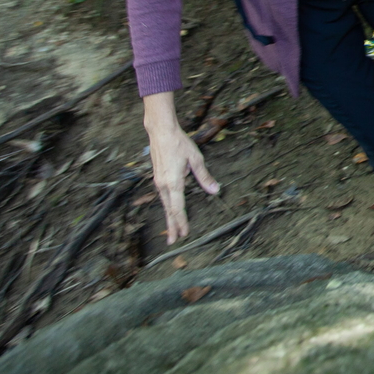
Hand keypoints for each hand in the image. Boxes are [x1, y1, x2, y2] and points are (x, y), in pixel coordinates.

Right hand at [146, 117, 220, 244]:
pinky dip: (167, 207)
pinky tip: (169, 211)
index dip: (181, 222)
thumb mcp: (196, 159)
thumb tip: (215, 191)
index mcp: (173, 182)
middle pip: (168, 210)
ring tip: (172, 231)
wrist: (160, 132)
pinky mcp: (157, 177)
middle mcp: (163, 185)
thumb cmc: (179, 143)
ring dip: (169, 218)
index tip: (184, 233)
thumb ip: (204, 177)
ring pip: (164, 204)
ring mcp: (158, 181)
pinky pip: (163, 197)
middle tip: (174, 242)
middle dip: (172, 226)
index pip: (177, 208)